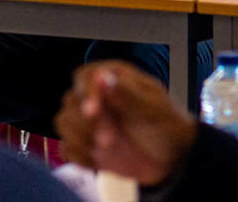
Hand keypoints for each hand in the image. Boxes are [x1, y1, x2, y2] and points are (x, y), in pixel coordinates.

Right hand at [55, 61, 197, 186]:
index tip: (93, 112)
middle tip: (110, 140)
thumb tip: (105, 78)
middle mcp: (98, 98)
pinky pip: (67, 149)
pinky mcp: (87, 145)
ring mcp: (90, 122)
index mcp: (114, 79)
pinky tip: (99, 161)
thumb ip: (129, 93)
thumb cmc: (167, 127)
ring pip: (64, 123)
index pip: (84, 77)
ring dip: (81, 139)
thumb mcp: (154, 109)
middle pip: (71, 102)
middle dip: (87, 123)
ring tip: (107, 148)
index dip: (86, 94)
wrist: (173, 160)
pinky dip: (79, 157)